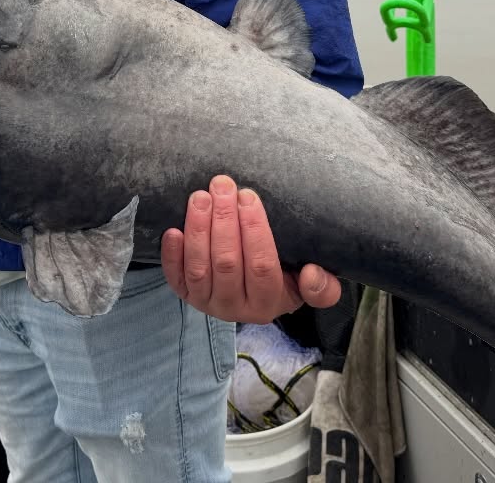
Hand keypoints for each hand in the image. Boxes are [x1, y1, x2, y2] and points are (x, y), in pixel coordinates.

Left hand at [161, 174, 340, 322]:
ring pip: (200, 267)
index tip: (248, 196)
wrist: (254, 298)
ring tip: (200, 197)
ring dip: (198, 229)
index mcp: (269, 304)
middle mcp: (236, 308)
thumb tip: (313, 274)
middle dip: (224, 219)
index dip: (254, 230)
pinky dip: (172, 255)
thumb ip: (322, 287)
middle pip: (227, 262)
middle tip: (222, 185)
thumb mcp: (308, 287)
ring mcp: (208, 303)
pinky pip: (175, 278)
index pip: (262, 266)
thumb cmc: (284, 280)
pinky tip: (173, 231)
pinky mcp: (187, 296)